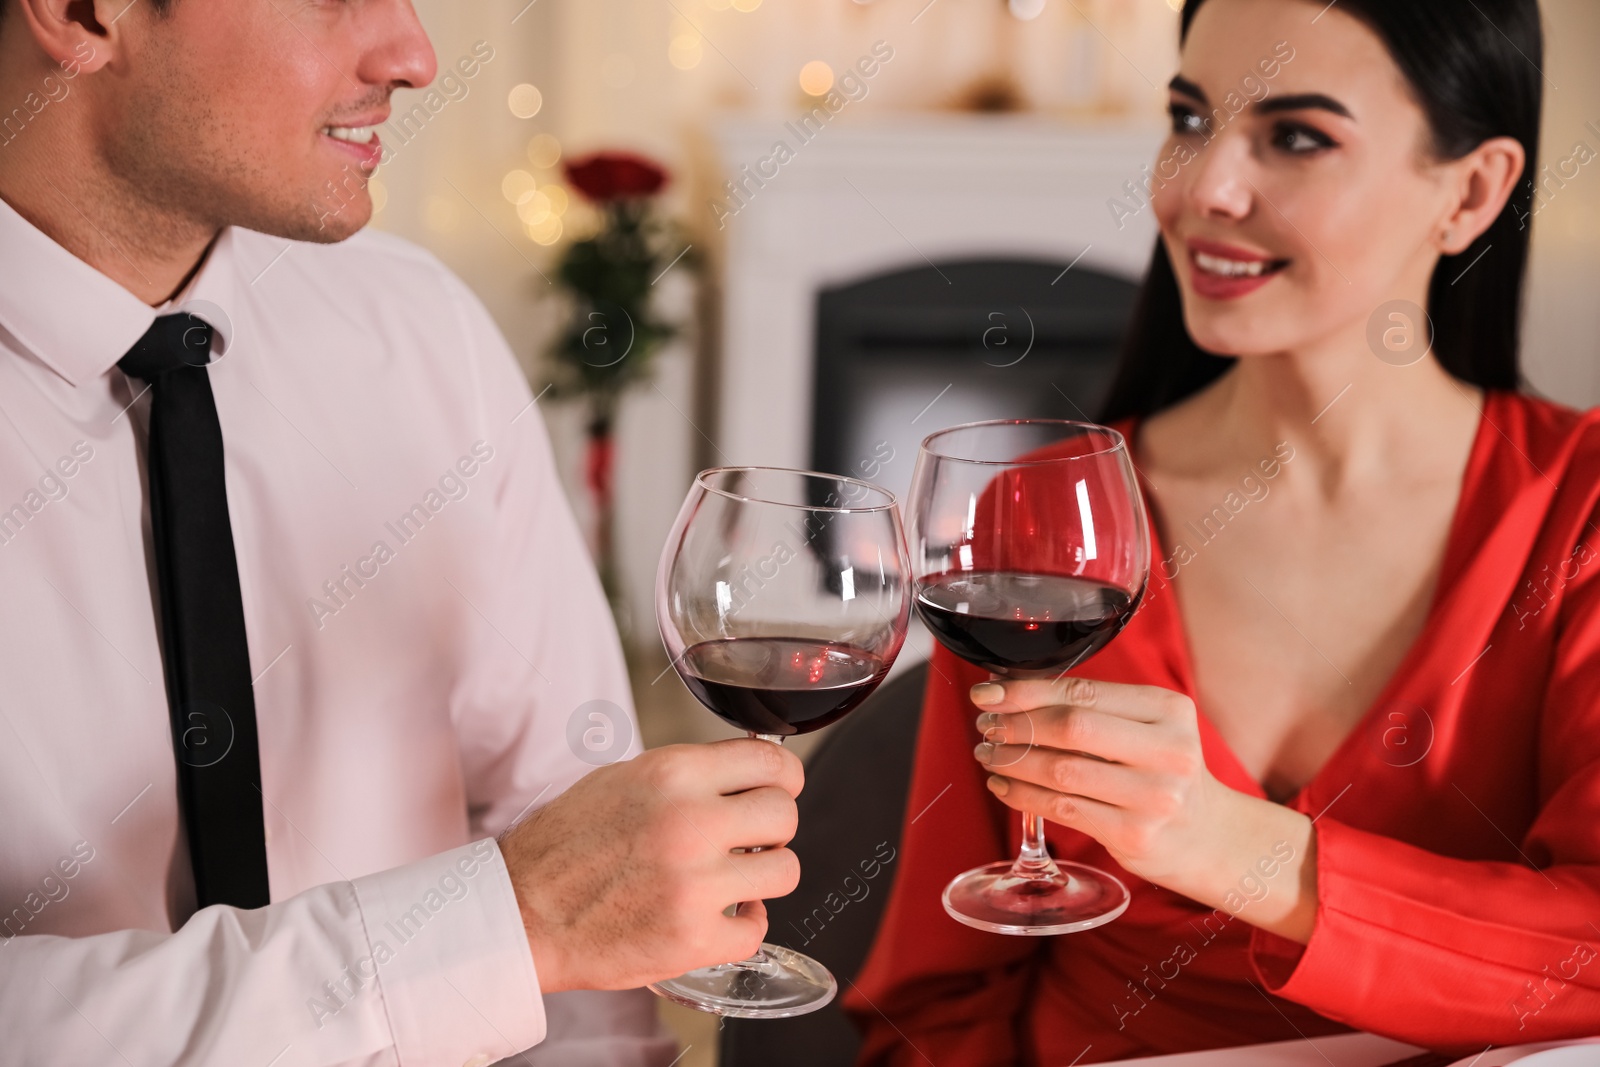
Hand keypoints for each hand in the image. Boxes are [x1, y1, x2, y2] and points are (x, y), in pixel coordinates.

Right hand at [500, 738, 802, 991]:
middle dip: (773, 826)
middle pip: (786, 814)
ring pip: (786, 870)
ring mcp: (694, 885)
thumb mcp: (625, 778)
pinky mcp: (692, 940)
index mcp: (673, 775)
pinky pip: (757, 929)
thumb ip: (690, 775)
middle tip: (750, 839)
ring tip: (733, 877)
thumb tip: (749, 771)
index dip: (783, 776)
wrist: (520, 911)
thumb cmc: (567, 844)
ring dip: (764, 875)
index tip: (779, 788)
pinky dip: (742, 925)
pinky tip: (715, 915)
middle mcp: (689, 824)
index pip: (772, 760)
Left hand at [970, 675, 1222, 885]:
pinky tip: (1003, 785)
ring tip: (988, 754)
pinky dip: (1022, 794)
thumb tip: (1013, 692)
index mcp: (1168, 710)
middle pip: (1070, 727)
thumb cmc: (1164, 772)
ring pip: (1060, 770)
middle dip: (1015, 724)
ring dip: (1011, 760)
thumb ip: (1096, 708)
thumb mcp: (1149, 728)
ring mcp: (1153, 796)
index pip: (1083, 691)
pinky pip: (1062, 808)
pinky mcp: (1134, 835)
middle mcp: (1168, 750)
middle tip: (985, 726)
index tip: (987, 692)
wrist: (1211, 838)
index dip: (1026, 690)